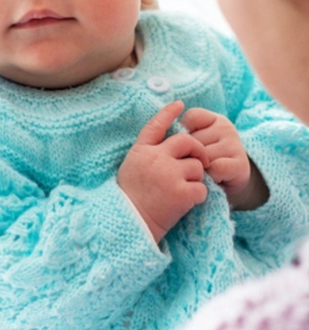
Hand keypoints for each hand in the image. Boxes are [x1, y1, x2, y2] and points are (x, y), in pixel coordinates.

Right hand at [117, 101, 208, 242]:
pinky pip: (202, 188)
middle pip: (186, 142)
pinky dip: (198, 197)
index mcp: (141, 152)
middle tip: (200, 162)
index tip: (180, 104)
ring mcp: (169, 174)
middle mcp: (156, 159)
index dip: (168, 113)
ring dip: (195, 179)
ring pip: (197, 167)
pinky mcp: (182, 193)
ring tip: (181, 192)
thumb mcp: (131, 169)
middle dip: (197, 151)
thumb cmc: (129, 200)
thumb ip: (147, 155)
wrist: (129, 225)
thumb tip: (168, 146)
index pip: (156, 126)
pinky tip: (186, 204)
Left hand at [180, 108, 268, 209]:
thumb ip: (182, 139)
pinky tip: (210, 180)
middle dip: (187, 156)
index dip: (182, 135)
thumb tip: (166, 142)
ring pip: (203, 155)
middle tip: (191, 167)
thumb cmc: (204, 164)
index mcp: (213, 119)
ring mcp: (234, 145)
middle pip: (194, 139)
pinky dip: (208, 177)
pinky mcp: (240, 164)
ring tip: (200, 175)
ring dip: (197, 170)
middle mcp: (226, 128)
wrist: (229, 186)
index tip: (186, 149)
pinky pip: (215, 169)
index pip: (190, 118)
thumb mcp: (194, 146)